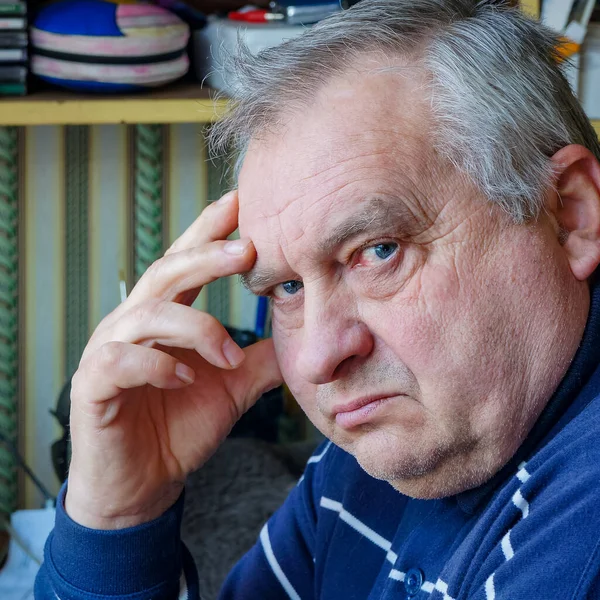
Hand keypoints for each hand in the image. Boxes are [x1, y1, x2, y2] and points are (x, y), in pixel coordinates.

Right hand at [65, 191, 281, 529]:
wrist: (145, 483)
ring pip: (147, 313)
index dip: (209, 231)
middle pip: (166, 273)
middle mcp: (134, 324)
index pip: (186, 264)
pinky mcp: (93, 384)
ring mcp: (109, 351)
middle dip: (206, 256)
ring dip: (196, 329)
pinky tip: (184, 379)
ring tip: (229, 355)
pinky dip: (157, 364)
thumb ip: (259, 359)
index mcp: (165, 318)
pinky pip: (120, 360)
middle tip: (247, 250)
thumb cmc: (181, 427)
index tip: (240, 204)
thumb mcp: (232, 389)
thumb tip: (301, 337)